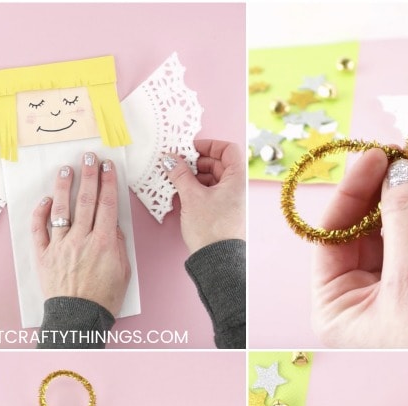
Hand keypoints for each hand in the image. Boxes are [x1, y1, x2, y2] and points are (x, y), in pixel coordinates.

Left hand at [32, 152, 130, 314]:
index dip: (108, 182)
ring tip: (66, 168)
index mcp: (104, 243)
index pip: (107, 205)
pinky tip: (45, 200)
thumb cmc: (104, 298)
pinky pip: (39, 229)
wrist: (79, 318)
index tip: (107, 166)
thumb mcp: (123, 271)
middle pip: (86, 200)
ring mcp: (60, 245)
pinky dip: (41, 213)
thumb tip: (112, 224)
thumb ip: (118, 244)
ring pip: (61, 209)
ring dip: (64, 186)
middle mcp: (81, 239)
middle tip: (89, 156)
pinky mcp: (43, 255)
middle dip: (88, 175)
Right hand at [162, 140, 245, 254]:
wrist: (216, 259)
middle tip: (178, 163)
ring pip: (212, 179)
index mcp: (237, 179)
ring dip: (194, 176)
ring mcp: (230, 201)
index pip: (227, 150)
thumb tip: (170, 159)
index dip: (209, 145)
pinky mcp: (221, 212)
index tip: (190, 149)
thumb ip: (180, 174)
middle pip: (218, 164)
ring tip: (177, 178)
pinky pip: (209, 192)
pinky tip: (183, 192)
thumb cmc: (211, 229)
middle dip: (197, 162)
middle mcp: (237, 188)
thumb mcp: (192, 196)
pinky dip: (197, 189)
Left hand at [312, 150, 407, 347]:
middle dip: (380, 197)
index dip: (349, 195)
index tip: (372, 158)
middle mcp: (358, 302)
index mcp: (336, 308)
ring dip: (405, 207)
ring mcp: (392, 294)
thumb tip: (396, 171)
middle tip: (400, 160)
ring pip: (391, 236)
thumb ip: (401, 219)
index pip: (329, 239)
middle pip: (359, 233)